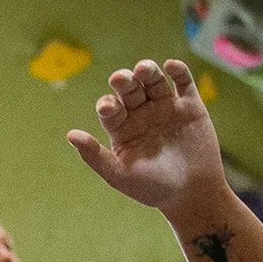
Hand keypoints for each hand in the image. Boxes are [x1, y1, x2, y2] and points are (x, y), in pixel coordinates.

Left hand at [66, 59, 227, 219]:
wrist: (192, 195)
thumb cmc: (152, 189)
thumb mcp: (119, 175)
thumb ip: (94, 156)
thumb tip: (70, 135)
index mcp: (122, 129)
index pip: (111, 110)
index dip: (107, 106)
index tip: (107, 107)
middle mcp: (142, 115)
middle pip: (130, 91)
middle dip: (125, 83)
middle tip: (120, 78)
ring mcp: (166, 108)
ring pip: (154, 82)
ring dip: (148, 72)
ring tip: (143, 69)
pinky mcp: (190, 106)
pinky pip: (183, 83)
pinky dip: (178, 71)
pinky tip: (171, 66)